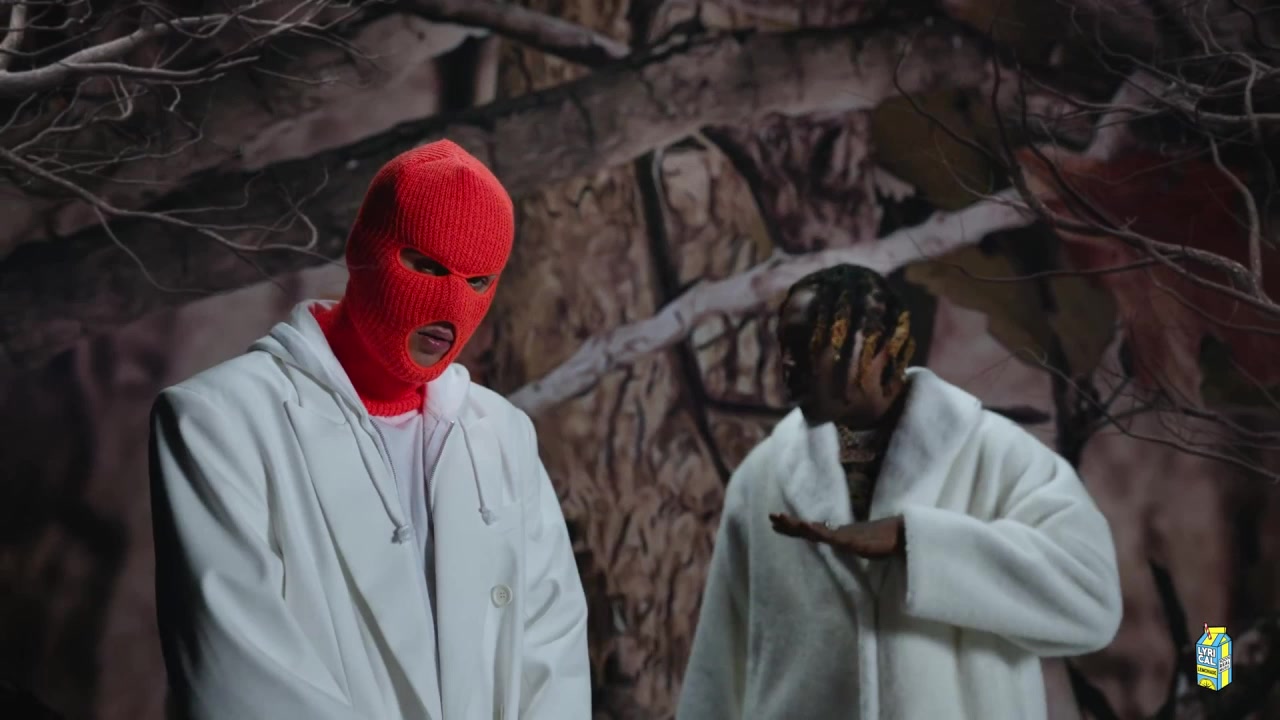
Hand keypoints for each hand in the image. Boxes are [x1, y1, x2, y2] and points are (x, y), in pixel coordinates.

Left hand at [769, 513, 904, 557]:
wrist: (900, 536)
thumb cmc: (879, 541)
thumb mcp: (856, 546)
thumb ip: (844, 543)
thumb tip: (835, 542)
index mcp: (835, 535)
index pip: (809, 531)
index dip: (791, 527)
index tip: (774, 522)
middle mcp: (837, 533)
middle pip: (809, 529)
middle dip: (790, 524)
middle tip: (771, 516)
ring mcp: (846, 536)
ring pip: (819, 532)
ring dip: (802, 526)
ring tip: (786, 520)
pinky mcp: (856, 542)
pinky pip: (838, 539)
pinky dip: (824, 534)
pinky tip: (812, 529)